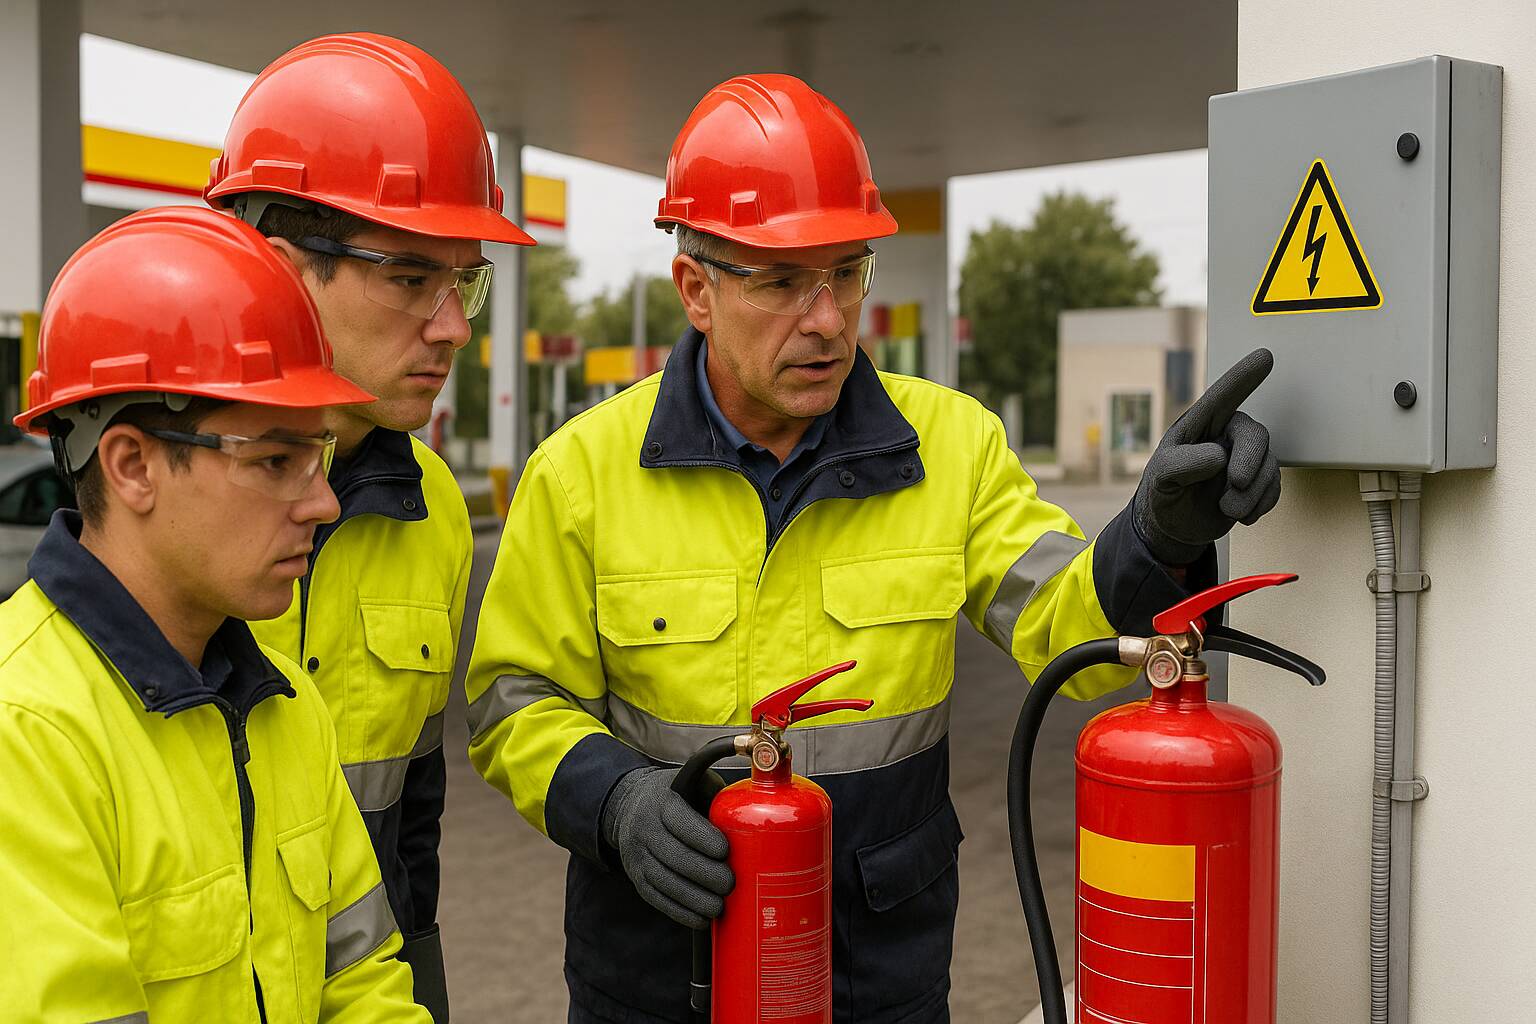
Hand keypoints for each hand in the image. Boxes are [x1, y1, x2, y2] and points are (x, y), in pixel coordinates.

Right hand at [601, 766, 733, 928]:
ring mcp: (637, 854)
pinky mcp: (636, 876)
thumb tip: (758, 808)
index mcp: (661, 800)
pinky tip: (701, 919)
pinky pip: (656, 897)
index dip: (702, 838)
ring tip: (719, 907)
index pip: (679, 819)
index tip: (725, 851)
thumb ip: (718, 797)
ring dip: (694, 899)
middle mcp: (644, 827)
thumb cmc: (680, 795)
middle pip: (674, 855)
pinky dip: (680, 911)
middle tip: (730, 884)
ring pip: (663, 880)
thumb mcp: (695, 783)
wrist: (632, 805)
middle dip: (705, 874)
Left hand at [1133, 348, 1280, 564]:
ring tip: (1226, 510)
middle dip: (1250, 461)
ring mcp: (1244, 458)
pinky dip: (1261, 505)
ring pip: (1269, 465)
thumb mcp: (1160, 477)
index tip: (1265, 356)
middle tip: (1236, 484)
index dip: (1243, 377)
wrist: (1173, 528)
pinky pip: (1275, 488)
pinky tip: (1243, 516)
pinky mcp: (1258, 482)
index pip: (1222, 397)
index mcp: (1199, 426)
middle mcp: (1226, 435)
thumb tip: (1219, 455)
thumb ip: (1182, 464)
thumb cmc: (1163, 492)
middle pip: (1255, 434)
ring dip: (1251, 493)